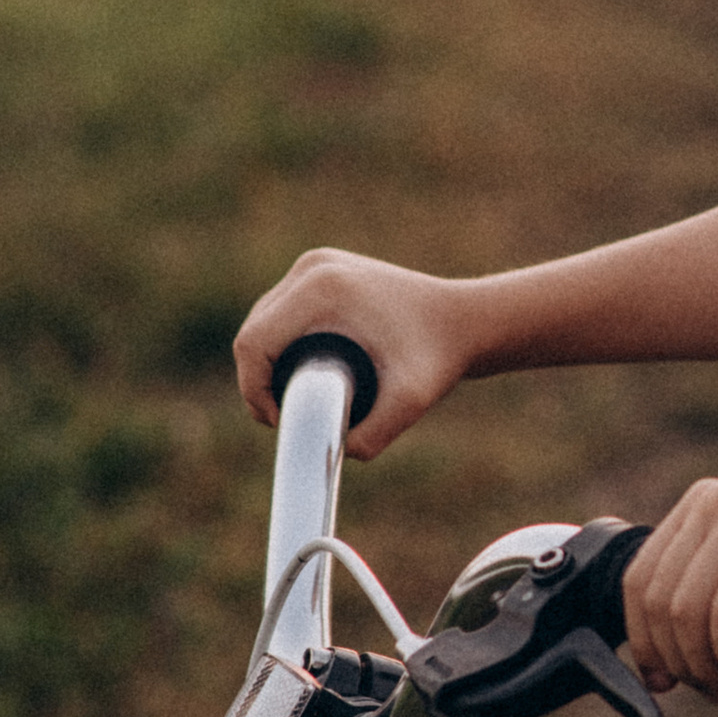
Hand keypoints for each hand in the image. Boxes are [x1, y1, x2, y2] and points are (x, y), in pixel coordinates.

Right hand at [232, 248, 479, 457]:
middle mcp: (313, 268)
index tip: (281, 421)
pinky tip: (295, 372)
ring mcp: (317, 264)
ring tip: (289, 403)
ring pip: (263, 321)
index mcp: (323, 289)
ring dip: (266, 363)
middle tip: (285, 419)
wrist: (463, 320)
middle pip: (254, 331)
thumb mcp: (412, 400)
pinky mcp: (323, 270)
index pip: (254, 343)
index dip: (254, 390)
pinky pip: (280, 312)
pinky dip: (278, 343)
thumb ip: (374, 435)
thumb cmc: (439, 357)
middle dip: (259, 381)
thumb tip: (334, 452)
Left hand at [623, 479, 717, 700]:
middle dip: (681, 666)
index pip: (639, 584)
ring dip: (704, 669)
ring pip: (687, 614)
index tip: (669, 684)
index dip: (645, 645)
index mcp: (700, 505)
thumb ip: (713, 580)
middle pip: (660, 605)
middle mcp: (715, 503)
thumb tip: (653, 659)